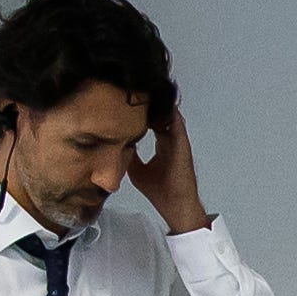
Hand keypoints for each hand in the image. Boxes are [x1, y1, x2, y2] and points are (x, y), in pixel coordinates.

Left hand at [130, 94, 207, 234]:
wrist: (176, 206)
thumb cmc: (161, 191)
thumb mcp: (137, 170)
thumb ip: (129, 156)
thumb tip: (114, 146)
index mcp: (164, 145)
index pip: (152, 123)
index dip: (142, 113)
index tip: (128, 104)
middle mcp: (171, 140)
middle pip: (160, 115)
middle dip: (150, 104)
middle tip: (138, 90)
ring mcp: (178, 141)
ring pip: (168, 115)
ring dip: (159, 104)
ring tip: (147, 90)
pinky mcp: (182, 145)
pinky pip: (176, 123)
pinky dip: (168, 112)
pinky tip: (160, 102)